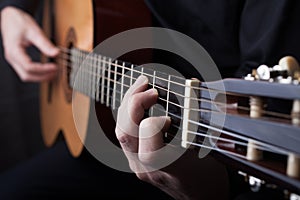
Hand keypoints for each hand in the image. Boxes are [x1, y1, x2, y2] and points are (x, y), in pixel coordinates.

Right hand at [1, 6, 58, 81]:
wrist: (9, 16)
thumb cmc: (19, 21)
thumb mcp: (34, 31)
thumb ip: (45, 44)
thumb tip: (56, 53)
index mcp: (14, 51)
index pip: (29, 67)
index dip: (44, 69)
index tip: (55, 67)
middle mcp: (12, 58)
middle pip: (27, 75)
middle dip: (43, 76)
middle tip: (56, 72)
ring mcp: (13, 60)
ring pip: (26, 76)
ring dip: (40, 77)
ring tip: (53, 73)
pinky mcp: (17, 59)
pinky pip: (26, 71)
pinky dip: (37, 74)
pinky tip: (46, 70)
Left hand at [116, 75, 228, 199]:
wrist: (201, 198)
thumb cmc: (208, 178)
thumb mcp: (210, 149)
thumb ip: (198, 121)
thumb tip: (193, 87)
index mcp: (168, 166)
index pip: (147, 142)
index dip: (155, 122)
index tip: (170, 116)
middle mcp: (147, 168)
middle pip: (125, 132)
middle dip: (133, 102)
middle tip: (148, 86)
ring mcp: (138, 166)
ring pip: (120, 132)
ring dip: (128, 106)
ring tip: (141, 87)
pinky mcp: (136, 162)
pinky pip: (125, 135)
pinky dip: (129, 115)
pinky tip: (139, 103)